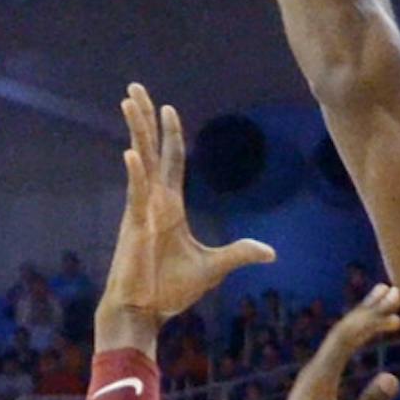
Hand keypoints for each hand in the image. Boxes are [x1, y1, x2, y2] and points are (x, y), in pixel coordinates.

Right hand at [99, 84, 274, 335]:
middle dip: (145, 119)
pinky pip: (135, 194)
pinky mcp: (134, 227)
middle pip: (151, 151)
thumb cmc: (170, 291)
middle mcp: (153, 202)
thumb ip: (239, 253)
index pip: (172, 162)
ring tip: (129, 102)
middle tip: (136, 88)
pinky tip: (133, 154)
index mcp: (170, 208)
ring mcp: (141, 211)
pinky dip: (135, 175)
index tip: (168, 108)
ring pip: (140, 162)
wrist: (145, 312)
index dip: (171, 135)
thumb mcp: (214, 268)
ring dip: (136, 132)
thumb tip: (270, 252)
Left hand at [255, 285, 399, 399]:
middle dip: (368, 309)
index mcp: (321, 379)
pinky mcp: (312, 388)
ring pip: (338, 340)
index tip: (395, 304)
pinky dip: (354, 338)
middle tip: (393, 290)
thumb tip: (392, 377)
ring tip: (382, 303)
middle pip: (342, 331)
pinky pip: (335, 352)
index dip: (372, 318)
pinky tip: (363, 336)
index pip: (348, 338)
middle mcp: (314, 372)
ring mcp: (312, 378)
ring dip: (361, 320)